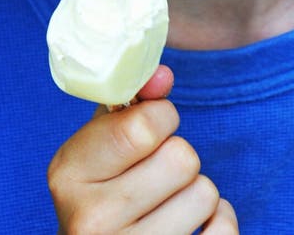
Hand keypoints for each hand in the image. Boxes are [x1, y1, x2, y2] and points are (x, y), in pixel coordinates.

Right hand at [48, 65, 237, 232]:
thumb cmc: (106, 190)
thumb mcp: (104, 142)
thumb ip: (134, 102)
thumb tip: (163, 75)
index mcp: (68, 175)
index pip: (144, 125)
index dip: (161, 116)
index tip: (151, 128)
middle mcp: (90, 221)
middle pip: (181, 158)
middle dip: (178, 158)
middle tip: (157, 174)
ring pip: (205, 194)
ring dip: (196, 192)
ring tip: (168, 203)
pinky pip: (224, 230)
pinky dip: (220, 221)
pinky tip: (191, 225)